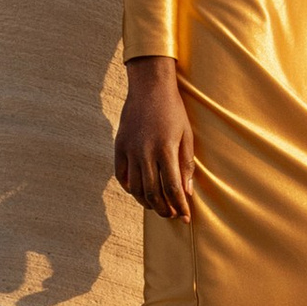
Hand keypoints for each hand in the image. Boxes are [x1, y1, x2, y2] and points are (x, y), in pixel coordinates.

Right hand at [115, 56, 195, 221]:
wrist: (149, 87)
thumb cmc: (173, 111)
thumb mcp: (186, 135)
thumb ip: (186, 165)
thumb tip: (186, 192)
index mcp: (165, 148)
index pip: (173, 187)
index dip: (180, 206)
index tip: (185, 217)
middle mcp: (145, 152)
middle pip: (153, 193)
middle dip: (163, 209)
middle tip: (171, 215)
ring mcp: (129, 150)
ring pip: (136, 188)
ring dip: (147, 202)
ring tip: (157, 206)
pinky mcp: (119, 146)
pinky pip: (121, 176)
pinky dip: (130, 188)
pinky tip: (139, 192)